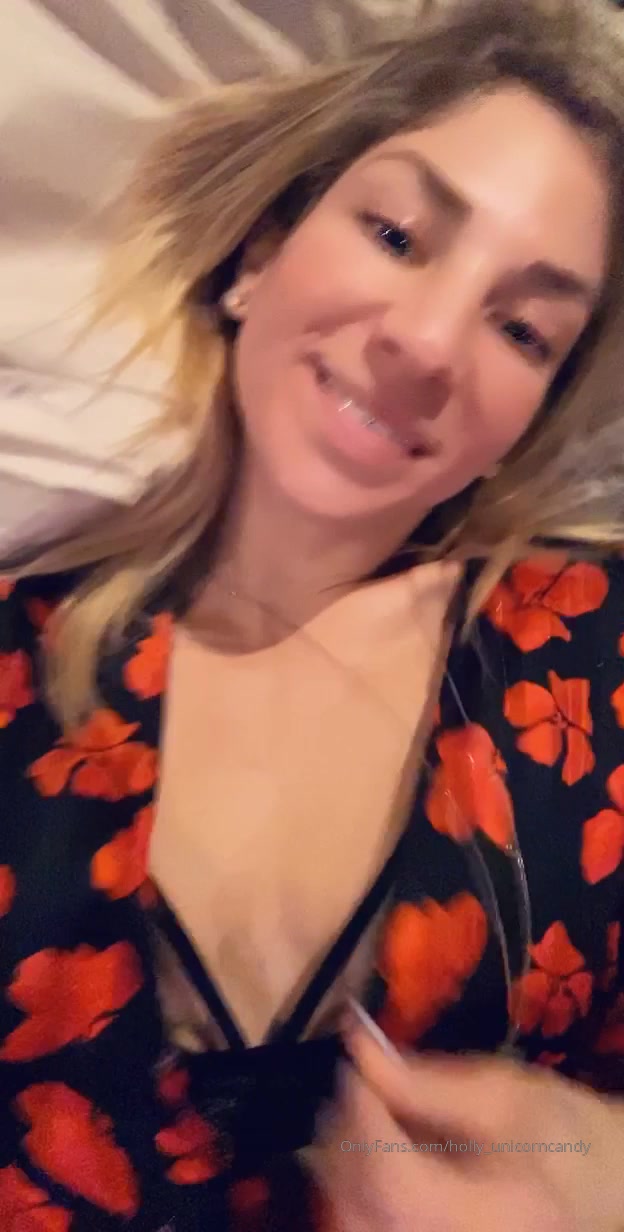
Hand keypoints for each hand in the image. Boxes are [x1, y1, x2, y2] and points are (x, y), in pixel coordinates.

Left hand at [311, 1027, 623, 1231]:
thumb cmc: (564, 1132)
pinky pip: (365, 1222)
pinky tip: (369, 1142)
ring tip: (364, 1108)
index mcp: (483, 1216)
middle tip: (359, 1080)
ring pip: (352, 1220)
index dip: (362, 1117)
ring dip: (341, 1158)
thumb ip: (426, 1079)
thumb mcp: (505, 1093)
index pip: (392, 1181)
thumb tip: (359, 1046)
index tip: (357, 1062)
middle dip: (344, 1135)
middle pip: (360, 1208)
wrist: (601, 1179)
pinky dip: (352, 1181)